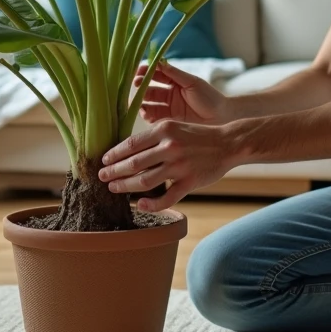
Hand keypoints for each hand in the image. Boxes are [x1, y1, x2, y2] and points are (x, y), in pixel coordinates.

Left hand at [99, 120, 238, 210]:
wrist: (228, 143)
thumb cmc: (198, 135)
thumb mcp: (175, 126)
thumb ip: (154, 136)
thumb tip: (127, 150)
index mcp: (164, 130)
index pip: (131, 144)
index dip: (114, 154)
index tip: (104, 161)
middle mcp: (170, 147)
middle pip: (134, 164)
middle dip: (114, 172)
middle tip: (102, 177)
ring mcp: (180, 166)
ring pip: (145, 181)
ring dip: (126, 187)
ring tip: (115, 188)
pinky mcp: (190, 182)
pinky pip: (167, 198)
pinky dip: (152, 204)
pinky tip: (140, 205)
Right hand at [133, 61, 230, 124]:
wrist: (222, 118)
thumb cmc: (210, 97)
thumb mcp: (192, 82)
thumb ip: (174, 73)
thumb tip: (157, 61)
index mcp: (174, 81)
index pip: (156, 74)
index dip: (146, 72)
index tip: (138, 72)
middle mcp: (168, 94)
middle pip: (149, 89)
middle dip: (140, 87)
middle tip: (137, 86)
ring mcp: (168, 108)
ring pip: (148, 104)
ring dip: (142, 102)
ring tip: (141, 103)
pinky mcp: (169, 121)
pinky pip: (153, 118)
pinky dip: (147, 115)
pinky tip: (146, 114)